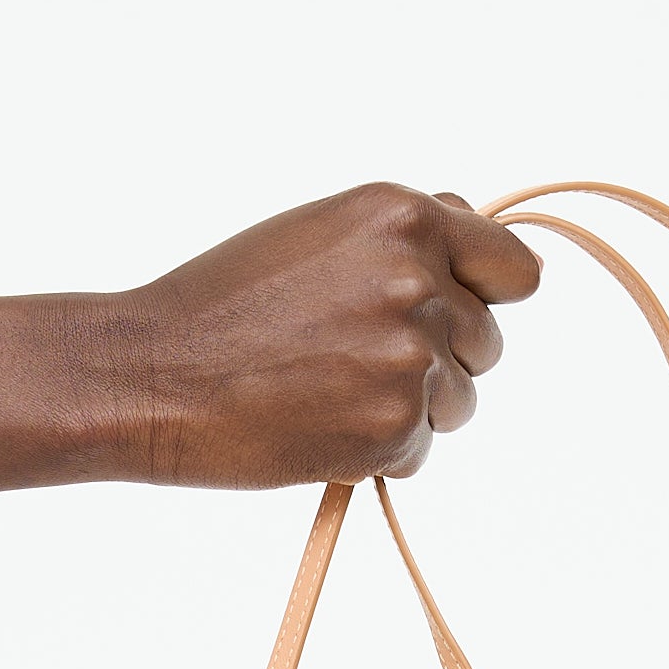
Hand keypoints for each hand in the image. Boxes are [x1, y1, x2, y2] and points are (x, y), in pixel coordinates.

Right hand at [106, 183, 543, 488]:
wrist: (154, 374)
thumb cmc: (223, 304)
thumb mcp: (318, 232)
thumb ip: (403, 237)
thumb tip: (479, 239)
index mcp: (403, 217)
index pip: (514, 267)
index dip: (490, 296)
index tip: (466, 312)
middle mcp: (418, 279)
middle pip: (488, 342)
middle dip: (441, 359)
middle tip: (354, 361)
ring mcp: (411, 355)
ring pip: (460, 401)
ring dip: (411, 408)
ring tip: (329, 391)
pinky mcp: (395, 426)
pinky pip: (420, 450)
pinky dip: (377, 451)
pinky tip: (316, 425)